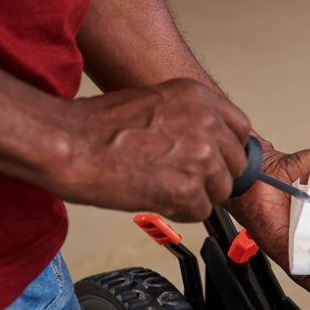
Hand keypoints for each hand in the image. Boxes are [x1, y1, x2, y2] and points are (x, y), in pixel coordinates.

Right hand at [46, 78, 251, 221]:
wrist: (68, 144)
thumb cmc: (98, 126)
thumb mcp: (156, 101)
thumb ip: (189, 117)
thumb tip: (208, 139)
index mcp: (200, 97)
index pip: (240, 130)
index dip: (226, 150)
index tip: (216, 159)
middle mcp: (207, 124)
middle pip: (235, 164)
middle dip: (212, 175)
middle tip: (181, 176)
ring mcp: (201, 158)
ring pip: (220, 191)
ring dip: (195, 194)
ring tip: (160, 183)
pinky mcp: (188, 191)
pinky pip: (201, 212)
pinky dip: (180, 211)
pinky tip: (154, 196)